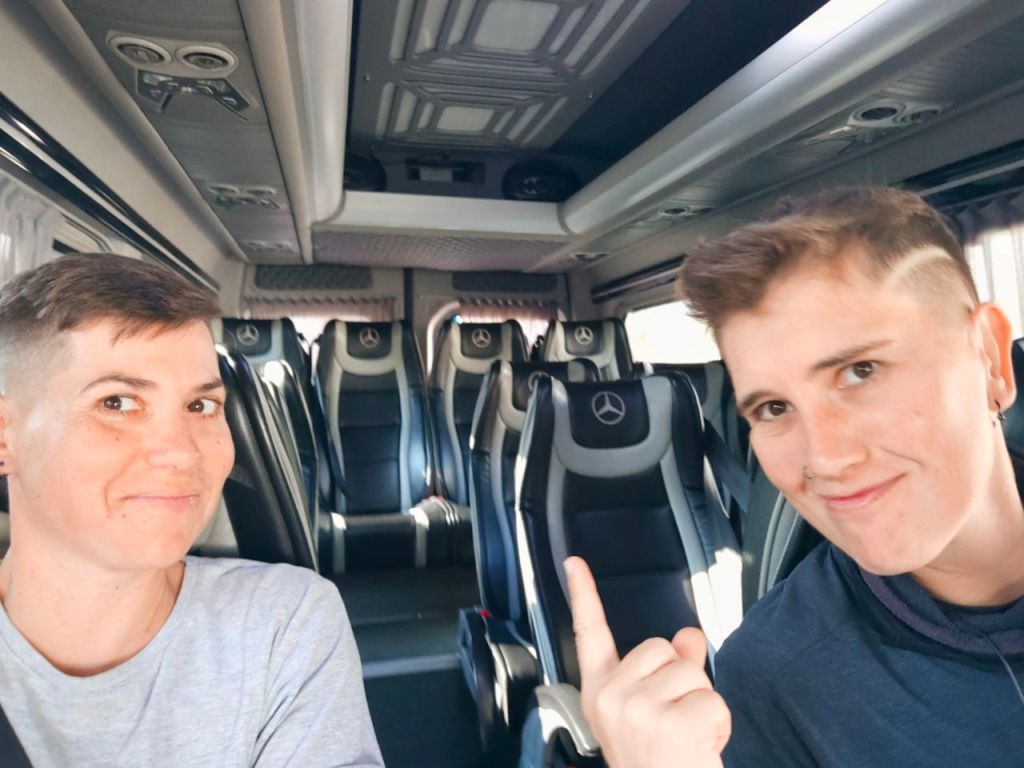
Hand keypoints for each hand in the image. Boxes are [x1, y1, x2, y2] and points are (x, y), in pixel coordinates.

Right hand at [565, 556, 730, 767]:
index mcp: (600, 692)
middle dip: (680, 677)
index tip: (573, 563)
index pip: (589, 634)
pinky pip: (714, 700)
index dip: (582, 595)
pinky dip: (719, 723)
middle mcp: (612, 698)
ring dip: (702, 702)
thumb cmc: (656, 764)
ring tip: (687, 736)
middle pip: (661, 647)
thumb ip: (665, 669)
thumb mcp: (649, 714)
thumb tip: (688, 635)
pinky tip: (701, 747)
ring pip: (691, 672)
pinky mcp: (671, 725)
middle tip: (673, 720)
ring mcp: (638, 710)